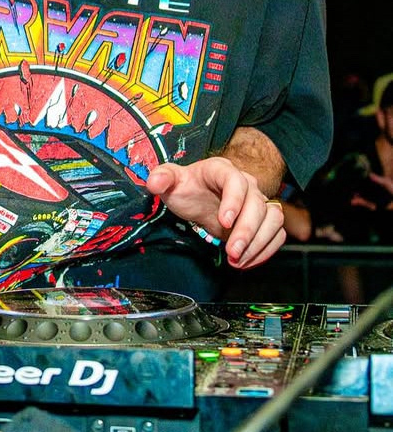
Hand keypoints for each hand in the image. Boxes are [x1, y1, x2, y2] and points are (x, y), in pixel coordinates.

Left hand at [146, 157, 285, 268]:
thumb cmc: (186, 188)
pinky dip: (266, 249)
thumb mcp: (169, 181)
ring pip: (273, 219)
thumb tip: (154, 182)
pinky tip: (247, 261)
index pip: (236, 181)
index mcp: (222, 170)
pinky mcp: (265, 219)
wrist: (198, 199)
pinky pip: (277, 233)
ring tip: (237, 260)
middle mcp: (246, 183)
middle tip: (231, 251)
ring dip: (258, 243)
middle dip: (247, 231)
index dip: (234, 201)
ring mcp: (258, 201)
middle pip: (258, 204)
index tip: (223, 222)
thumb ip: (161, 178)